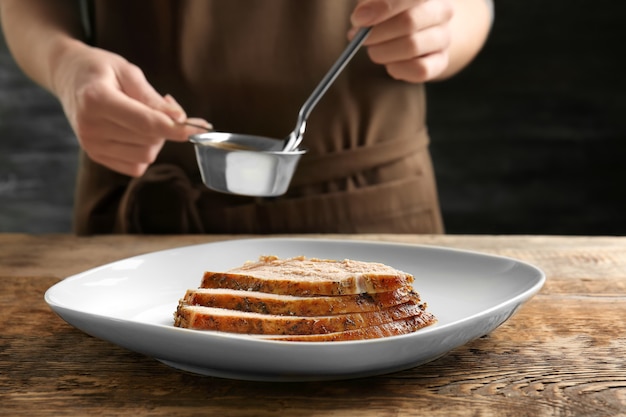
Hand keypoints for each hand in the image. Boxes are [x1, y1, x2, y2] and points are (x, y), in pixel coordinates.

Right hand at [51, 43, 209, 176]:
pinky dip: (144, 151)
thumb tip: (179, 119)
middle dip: (166, 126)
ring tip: (145, 115)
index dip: (176, 128)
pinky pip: (136, 166)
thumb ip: (153, 98)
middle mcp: (90, 127)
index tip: (200, 128)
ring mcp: (91, 145)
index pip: (146, 123)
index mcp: (97, 100)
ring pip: (146, 155)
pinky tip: (136, 131)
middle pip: (149, 140)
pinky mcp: (96, 156)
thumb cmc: (101, 69)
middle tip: (165, 105)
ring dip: (156, 139)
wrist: (68, 77)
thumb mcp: (128, 71)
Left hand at [349, 0, 453, 82]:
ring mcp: (444, 37)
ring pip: (412, 47)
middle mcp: (443, 11)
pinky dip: (398, 69)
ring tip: (373, 49)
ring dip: (383, 51)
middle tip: (360, 37)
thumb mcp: (379, 0)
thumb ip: (370, 3)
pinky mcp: (441, 61)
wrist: (419, 30)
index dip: (383, 7)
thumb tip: (360, 17)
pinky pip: (420, 70)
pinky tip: (390, 63)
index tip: (358, 18)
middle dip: (376, 33)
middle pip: (408, 22)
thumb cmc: (392, 10)